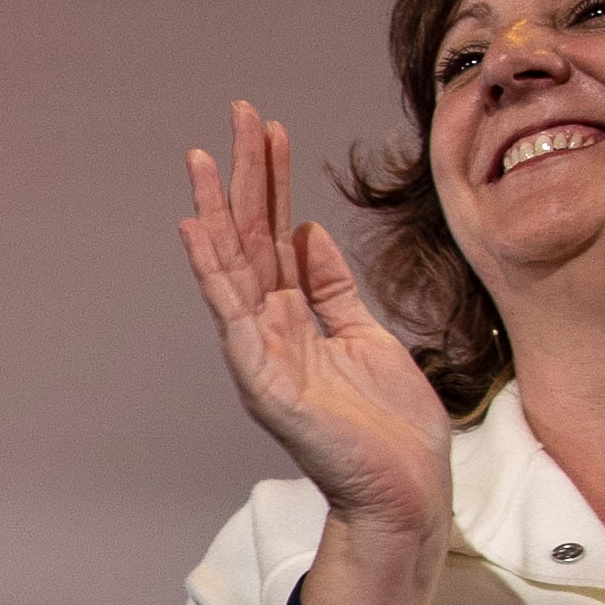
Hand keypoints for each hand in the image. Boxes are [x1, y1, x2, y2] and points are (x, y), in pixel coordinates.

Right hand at [181, 101, 451, 604]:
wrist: (406, 490)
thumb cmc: (390, 426)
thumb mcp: (366, 335)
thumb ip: (332, 288)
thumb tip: (309, 232)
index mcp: (295, 319)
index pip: (277, 236)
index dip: (273, 182)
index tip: (269, 130)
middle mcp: (270, 331)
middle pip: (251, 240)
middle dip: (243, 175)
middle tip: (237, 114)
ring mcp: (262, 355)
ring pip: (234, 267)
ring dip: (218, 208)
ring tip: (205, 155)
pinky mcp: (265, 381)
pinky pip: (232, 317)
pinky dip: (213, 272)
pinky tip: (198, 230)